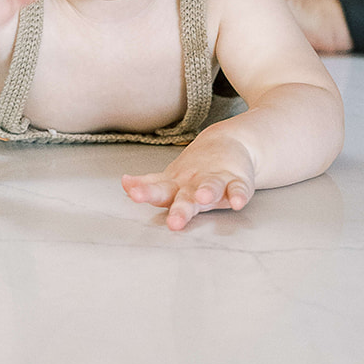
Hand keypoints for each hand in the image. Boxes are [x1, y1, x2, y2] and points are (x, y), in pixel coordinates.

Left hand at [123, 132, 256, 231]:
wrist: (229, 142)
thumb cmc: (196, 169)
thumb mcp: (172, 178)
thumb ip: (150, 184)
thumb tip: (124, 184)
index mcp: (177, 185)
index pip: (159, 189)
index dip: (146, 192)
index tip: (133, 193)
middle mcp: (195, 183)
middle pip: (186, 196)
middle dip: (180, 209)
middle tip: (174, 221)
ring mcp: (217, 180)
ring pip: (212, 186)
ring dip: (208, 191)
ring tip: (204, 197)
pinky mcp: (238, 180)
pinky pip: (239, 188)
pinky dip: (239, 195)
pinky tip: (239, 203)